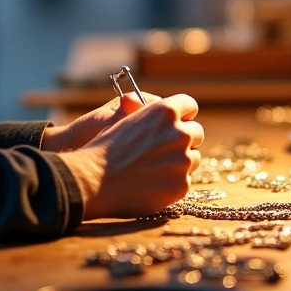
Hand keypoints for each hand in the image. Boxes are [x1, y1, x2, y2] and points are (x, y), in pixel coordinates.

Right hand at [56, 93, 202, 219]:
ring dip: (180, 161)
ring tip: (153, 168)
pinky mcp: (181, 185)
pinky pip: (184, 181)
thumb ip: (149, 112)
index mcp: (165, 111)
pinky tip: (150, 184)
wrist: (94, 180)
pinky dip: (172, 182)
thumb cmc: (105, 147)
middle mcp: (179, 133)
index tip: (176, 123)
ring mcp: (183, 160)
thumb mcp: (125, 118)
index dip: (182, 114)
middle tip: (164, 149)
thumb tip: (165, 110)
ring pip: (193, 158)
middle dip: (184, 139)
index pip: (189, 105)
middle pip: (196, 132)